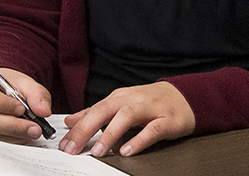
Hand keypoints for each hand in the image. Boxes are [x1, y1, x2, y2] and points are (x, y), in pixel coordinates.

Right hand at [0, 69, 52, 142]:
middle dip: (13, 126)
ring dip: (13, 136)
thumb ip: (35, 93)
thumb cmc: (3, 86)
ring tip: (30, 132)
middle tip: (35, 127)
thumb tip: (43, 110)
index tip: (22, 109)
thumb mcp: (21, 82)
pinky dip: (7, 141)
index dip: (3, 105)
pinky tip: (19, 136)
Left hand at [59, 82, 194, 157]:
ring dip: (110, 134)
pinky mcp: (166, 120)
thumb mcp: (121, 104)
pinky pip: (151, 130)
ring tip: (97, 150)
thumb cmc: (150, 103)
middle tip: (72, 147)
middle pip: (104, 111)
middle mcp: (132, 100)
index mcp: (119, 98)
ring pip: (126, 117)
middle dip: (86, 129)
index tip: (64, 142)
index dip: (77, 127)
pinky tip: (127, 151)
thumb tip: (71, 121)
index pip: (93, 110)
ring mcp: (150, 109)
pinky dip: (138, 140)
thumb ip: (96, 113)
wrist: (184, 97)